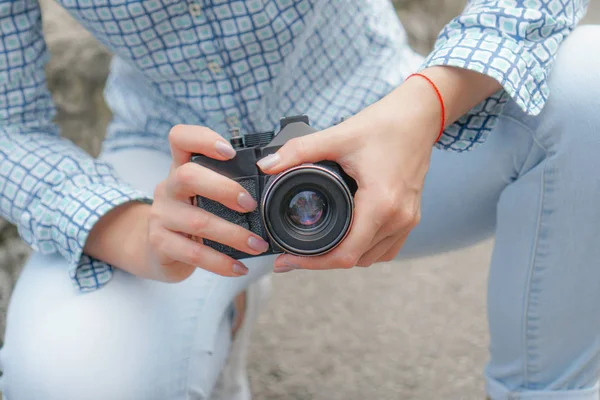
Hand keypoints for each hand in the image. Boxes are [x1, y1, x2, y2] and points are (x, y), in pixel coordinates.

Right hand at [86, 125, 270, 282]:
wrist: (156, 251)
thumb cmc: (191, 216)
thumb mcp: (202, 194)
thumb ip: (227, 183)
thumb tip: (274, 177)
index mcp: (181, 168)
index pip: (180, 138)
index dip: (203, 139)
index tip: (230, 152)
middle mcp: (168, 188)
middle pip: (188, 176)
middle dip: (224, 188)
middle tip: (251, 205)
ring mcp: (161, 216)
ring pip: (197, 221)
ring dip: (233, 234)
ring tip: (257, 244)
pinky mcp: (159, 244)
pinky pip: (193, 254)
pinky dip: (220, 262)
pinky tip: (238, 267)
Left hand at [259, 66, 500, 270]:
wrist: (420, 116)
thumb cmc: (386, 125)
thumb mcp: (338, 136)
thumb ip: (299, 151)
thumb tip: (268, 165)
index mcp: (381, 204)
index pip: (345, 255)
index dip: (312, 263)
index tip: (288, 261)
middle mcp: (398, 218)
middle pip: (356, 260)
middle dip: (323, 260)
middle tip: (295, 252)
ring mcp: (408, 220)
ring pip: (372, 257)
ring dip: (345, 257)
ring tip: (316, 248)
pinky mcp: (411, 216)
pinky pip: (387, 248)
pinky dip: (365, 249)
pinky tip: (348, 239)